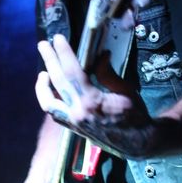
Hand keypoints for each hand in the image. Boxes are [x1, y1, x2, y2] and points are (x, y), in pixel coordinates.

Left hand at [35, 34, 156, 157]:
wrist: (138, 143)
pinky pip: (56, 114)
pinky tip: (53, 90)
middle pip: (57, 82)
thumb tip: (100, 56)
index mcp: (91, 102)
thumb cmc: (136, 116)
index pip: (72, 72)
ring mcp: (74, 122)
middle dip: (49, 61)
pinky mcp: (74, 128)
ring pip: (48, 103)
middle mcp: (78, 113)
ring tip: (43, 72)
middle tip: (43, 45)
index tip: (58, 39)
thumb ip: (108, 74)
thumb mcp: (125, 91)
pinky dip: (51, 100)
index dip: (64, 53)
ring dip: (43, 86)